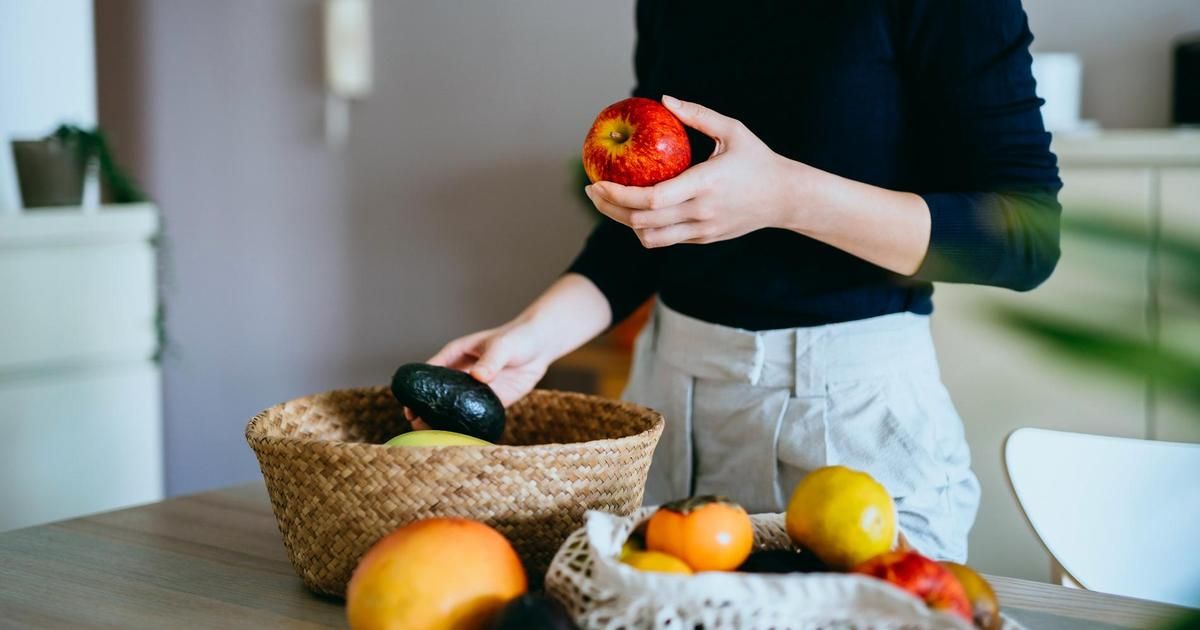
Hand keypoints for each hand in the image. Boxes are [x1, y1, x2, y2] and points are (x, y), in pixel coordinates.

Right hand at [405, 320, 549, 429]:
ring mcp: (474, 390)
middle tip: (416, 426)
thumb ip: (490, 361)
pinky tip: (459, 441)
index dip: (416, 388)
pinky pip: (474, 418)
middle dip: (425, 410)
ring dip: (442, 423)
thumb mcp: (501, 346)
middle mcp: (460, 375)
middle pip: (437, 395)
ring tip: (432, 438)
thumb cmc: (516, 338)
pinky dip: (465, 428)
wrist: (539, 347)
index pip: (429, 373)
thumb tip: (478, 377)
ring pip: (452, 409)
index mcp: (455, 356)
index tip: (408, 405)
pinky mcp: (490, 402)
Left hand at [584, 95, 816, 247]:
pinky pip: (663, 239)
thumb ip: (697, 115)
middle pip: (641, 221)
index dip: (618, 195)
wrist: (785, 198)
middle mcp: (701, 211)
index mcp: (705, 183)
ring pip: (648, 237)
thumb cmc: (758, 159)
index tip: (598, 181)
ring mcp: (701, 230)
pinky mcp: (702, 239)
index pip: (652, 198)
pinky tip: (634, 210)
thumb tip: (663, 99)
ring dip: (623, 222)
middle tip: (592, 190)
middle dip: (609, 208)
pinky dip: (643, 227)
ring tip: (610, 202)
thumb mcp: (732, 130)